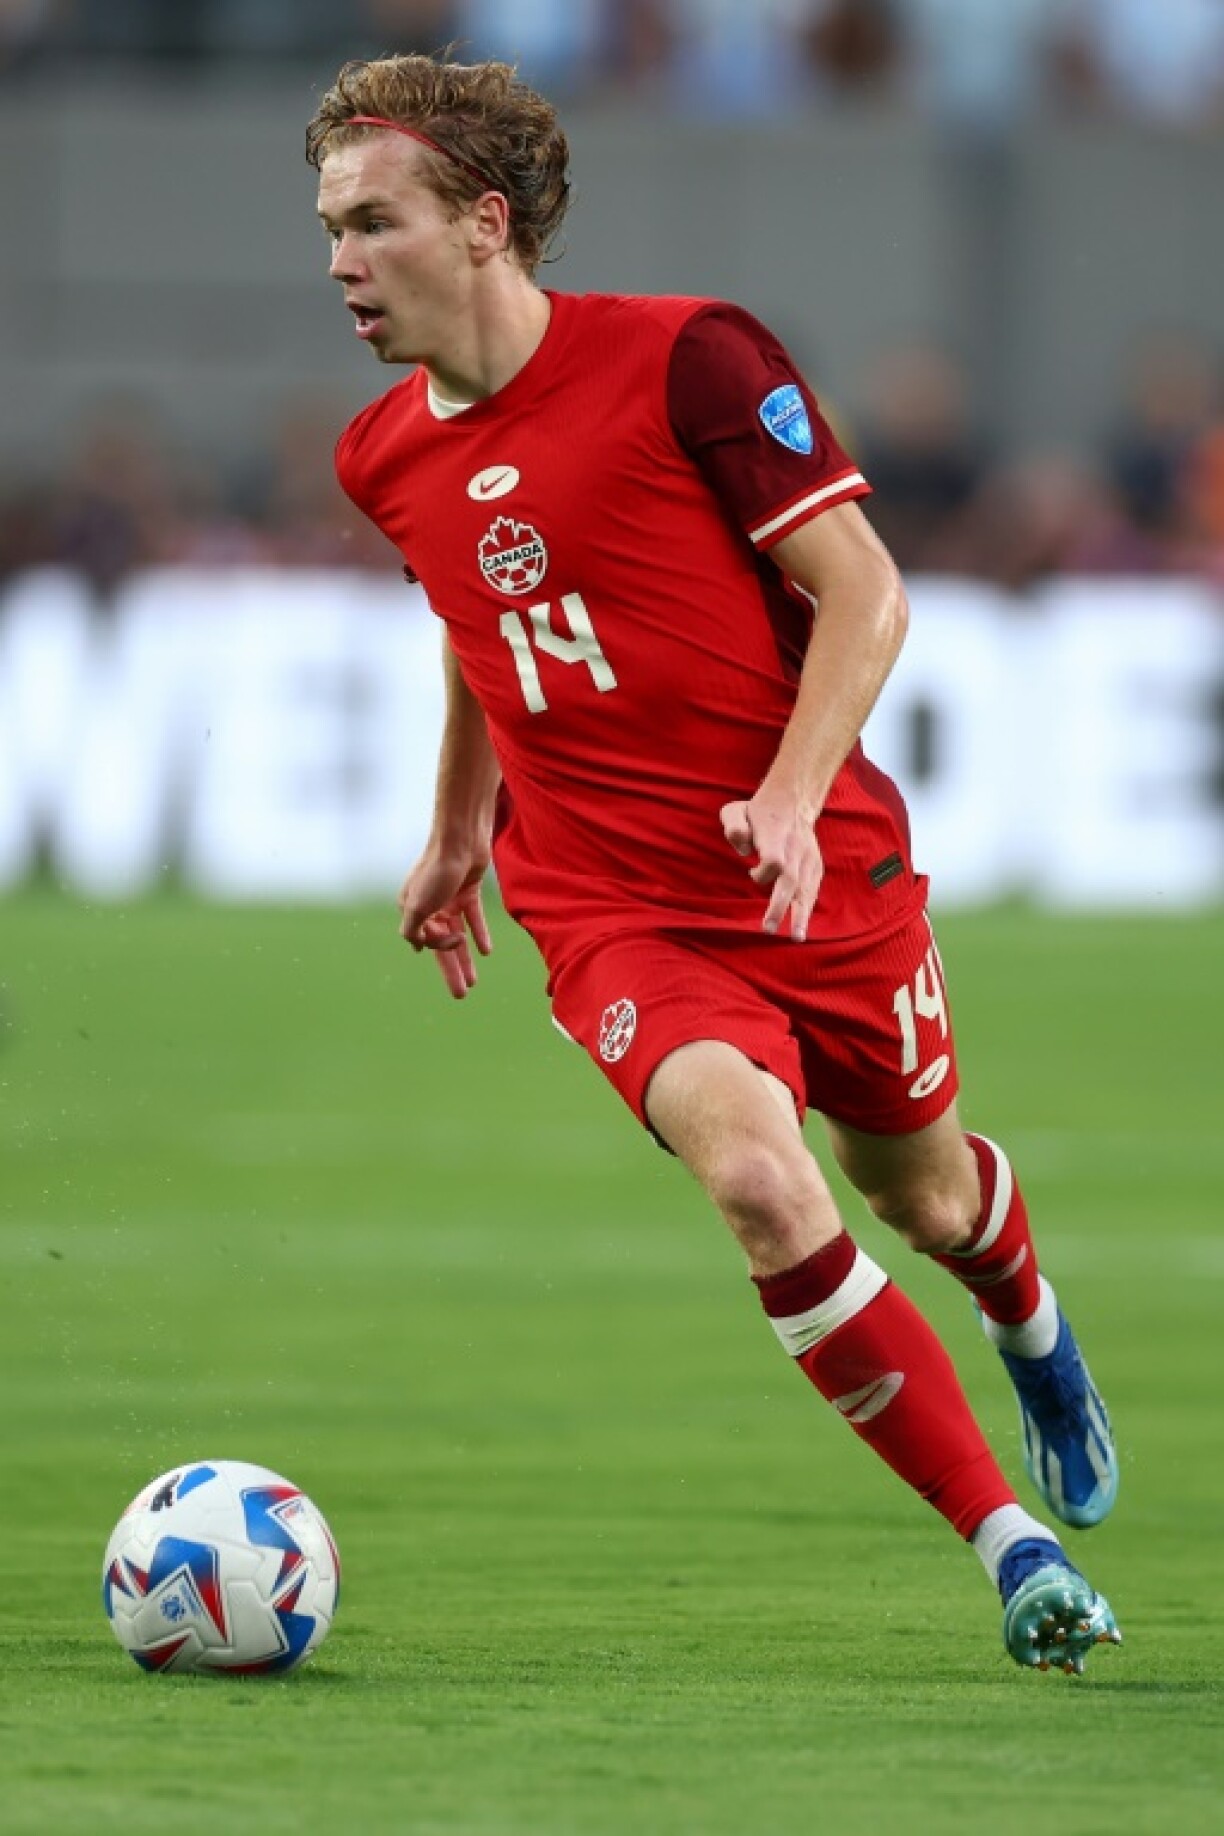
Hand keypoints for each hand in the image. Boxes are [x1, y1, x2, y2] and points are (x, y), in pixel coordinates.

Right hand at [398, 847, 492, 999]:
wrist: (462, 839)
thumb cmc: (436, 870)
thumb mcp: (418, 905)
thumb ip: (413, 930)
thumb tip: (417, 949)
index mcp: (411, 908)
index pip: (425, 942)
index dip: (440, 948)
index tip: (455, 940)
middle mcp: (429, 905)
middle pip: (442, 945)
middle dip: (451, 970)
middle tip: (461, 995)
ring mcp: (449, 898)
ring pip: (458, 935)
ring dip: (466, 958)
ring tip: (473, 982)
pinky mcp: (468, 891)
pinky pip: (474, 918)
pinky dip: (480, 934)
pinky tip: (486, 952)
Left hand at [720, 788, 823, 941]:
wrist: (794, 798)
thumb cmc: (759, 811)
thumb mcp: (736, 810)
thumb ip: (734, 827)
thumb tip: (743, 852)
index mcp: (775, 836)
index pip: (774, 860)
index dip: (763, 872)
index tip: (751, 873)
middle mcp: (794, 848)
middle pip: (790, 880)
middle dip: (780, 907)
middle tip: (768, 929)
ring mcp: (808, 857)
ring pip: (806, 888)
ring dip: (802, 914)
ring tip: (797, 937)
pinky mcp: (815, 863)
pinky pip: (813, 888)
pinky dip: (808, 905)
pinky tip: (803, 924)